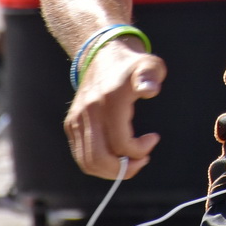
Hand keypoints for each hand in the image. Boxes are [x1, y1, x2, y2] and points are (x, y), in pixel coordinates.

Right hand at [63, 42, 167, 179]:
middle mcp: (89, 112)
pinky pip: (82, 156)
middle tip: (142, 161)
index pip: (121, 143)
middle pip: (100, 159)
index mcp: (110, 101)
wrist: (102, 55)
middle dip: (123, 169)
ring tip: (130, 161)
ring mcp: (77, 119)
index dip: (140, 150)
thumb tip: (150, 90)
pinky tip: (116, 156)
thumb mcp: (149, 65)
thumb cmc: (132, 65)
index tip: (153, 138)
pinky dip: (99, 164)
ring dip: (111, 170)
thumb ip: (151, 76)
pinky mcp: (71, 124)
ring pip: (88, 162)